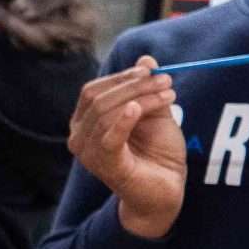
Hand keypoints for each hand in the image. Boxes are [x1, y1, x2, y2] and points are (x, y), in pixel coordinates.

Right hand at [67, 59, 185, 239]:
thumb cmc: (156, 154)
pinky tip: (137, 108)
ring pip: (107, 113)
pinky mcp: (105, 165)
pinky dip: (123, 121)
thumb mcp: (155, 114)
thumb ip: (146, 90)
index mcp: (85, 123)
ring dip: (141, 99)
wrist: (165, 190)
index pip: (93, 91)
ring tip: (169, 95)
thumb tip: (145, 59)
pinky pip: (109, 138)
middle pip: (98, 99)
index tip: (151, 70)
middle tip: (165, 81)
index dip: (121, 77)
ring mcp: (89, 153)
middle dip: (133, 85)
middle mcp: (79, 137)